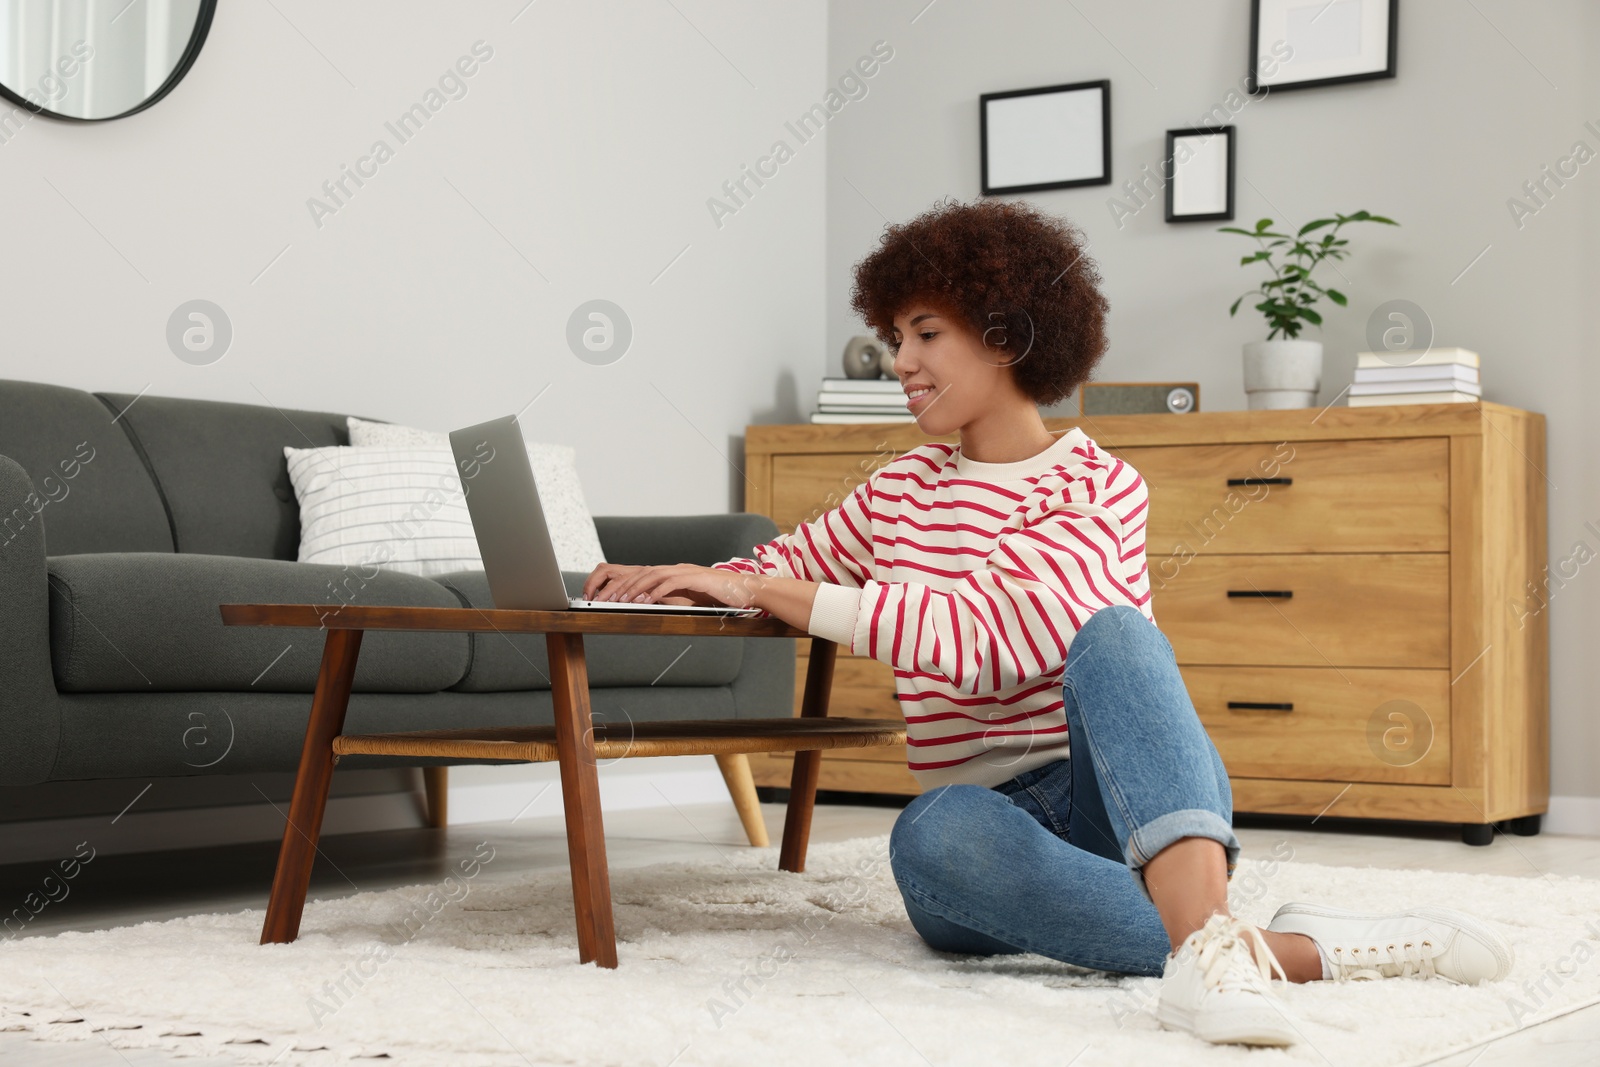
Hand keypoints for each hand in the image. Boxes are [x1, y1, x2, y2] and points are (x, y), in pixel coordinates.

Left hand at [581, 563, 763, 608]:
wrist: (745, 589)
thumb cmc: (721, 596)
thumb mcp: (693, 598)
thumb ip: (676, 598)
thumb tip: (657, 604)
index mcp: (676, 572)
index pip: (646, 575)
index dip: (628, 585)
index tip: (614, 597)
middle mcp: (679, 568)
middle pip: (645, 573)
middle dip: (625, 586)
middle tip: (609, 598)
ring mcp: (687, 571)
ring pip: (654, 575)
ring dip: (636, 588)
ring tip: (622, 599)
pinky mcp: (696, 577)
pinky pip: (671, 582)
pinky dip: (657, 590)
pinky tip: (647, 599)